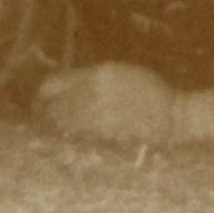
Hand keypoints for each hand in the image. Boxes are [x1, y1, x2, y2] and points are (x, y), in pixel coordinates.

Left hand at [35, 62, 177, 146]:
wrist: (172, 116)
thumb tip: (60, 88)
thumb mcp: (119, 72)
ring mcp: (102, 117)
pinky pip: (79, 138)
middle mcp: (97, 93)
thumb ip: (90, 77)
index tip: (40, 101)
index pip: (54, 84)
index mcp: (100, 73)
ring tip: (55, 131)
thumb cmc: (147, 92)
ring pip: (64, 125)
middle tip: (43, 121)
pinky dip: (71, 139)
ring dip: (57, 128)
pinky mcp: (106, 136)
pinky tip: (72, 140)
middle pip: (55, 106)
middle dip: (46, 114)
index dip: (43, 94)